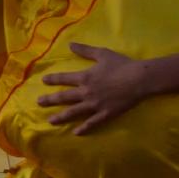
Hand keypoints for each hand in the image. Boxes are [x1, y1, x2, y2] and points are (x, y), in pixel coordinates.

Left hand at [39, 43, 165, 132]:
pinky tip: (76, 133)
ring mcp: (95, 105)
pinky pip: (92, 123)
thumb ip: (85, 50)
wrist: (139, 79)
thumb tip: (70, 44)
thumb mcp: (102, 53)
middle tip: (39, 103)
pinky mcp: (105, 113)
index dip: (53, 79)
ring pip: (74, 112)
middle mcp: (86, 92)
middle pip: (64, 97)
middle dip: (50, 100)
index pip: (64, 78)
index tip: (43, 81)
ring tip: (50, 121)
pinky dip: (84, 128)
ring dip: (61, 117)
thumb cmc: (121, 64)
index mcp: (85, 77)